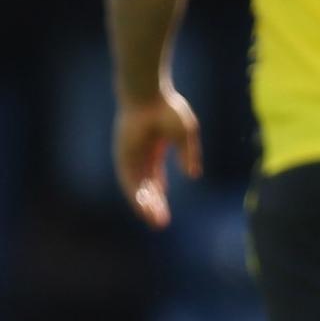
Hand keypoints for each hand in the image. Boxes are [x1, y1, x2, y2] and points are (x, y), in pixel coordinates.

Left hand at [115, 89, 201, 229]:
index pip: (154, 180)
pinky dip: (135, 195)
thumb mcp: (186, 136)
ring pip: (136, 188)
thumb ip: (189, 155)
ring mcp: (130, 158)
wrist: (148, 96)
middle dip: (153, 205)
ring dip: (145, 205)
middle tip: (160, 224)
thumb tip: (193, 175)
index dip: (159, 196)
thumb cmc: (168, 110)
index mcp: (153, 151)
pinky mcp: (124, 157)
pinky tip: (143, 207)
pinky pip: (129, 181)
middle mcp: (139, 157)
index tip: (164, 212)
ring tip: (155, 221)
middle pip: (145, 187)